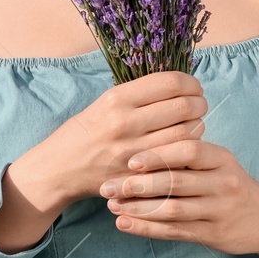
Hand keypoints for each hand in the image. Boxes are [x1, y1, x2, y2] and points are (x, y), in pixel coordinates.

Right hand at [0, 71, 206, 252]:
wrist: (58, 169)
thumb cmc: (85, 132)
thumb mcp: (104, 103)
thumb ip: (139, 94)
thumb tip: (179, 84)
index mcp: (118, 99)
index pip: (171, 82)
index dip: (191, 82)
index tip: (194, 86)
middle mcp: (125, 123)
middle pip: (184, 107)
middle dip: (200, 104)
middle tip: (199, 105)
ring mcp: (132, 152)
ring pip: (186, 135)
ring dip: (198, 127)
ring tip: (194, 124)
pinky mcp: (137, 175)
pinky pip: (176, 161)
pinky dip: (188, 152)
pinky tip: (186, 147)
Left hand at [99, 140, 258, 257]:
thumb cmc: (233, 186)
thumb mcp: (221, 164)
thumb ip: (191, 156)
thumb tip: (144, 144)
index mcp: (223, 159)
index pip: (190, 150)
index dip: (159, 154)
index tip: (131, 159)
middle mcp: (223, 184)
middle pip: (176, 181)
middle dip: (138, 184)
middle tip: (109, 185)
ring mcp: (218, 211)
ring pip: (172, 209)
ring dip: (138, 208)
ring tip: (112, 205)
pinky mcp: (212, 234)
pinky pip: (174, 232)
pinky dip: (146, 228)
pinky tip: (124, 224)